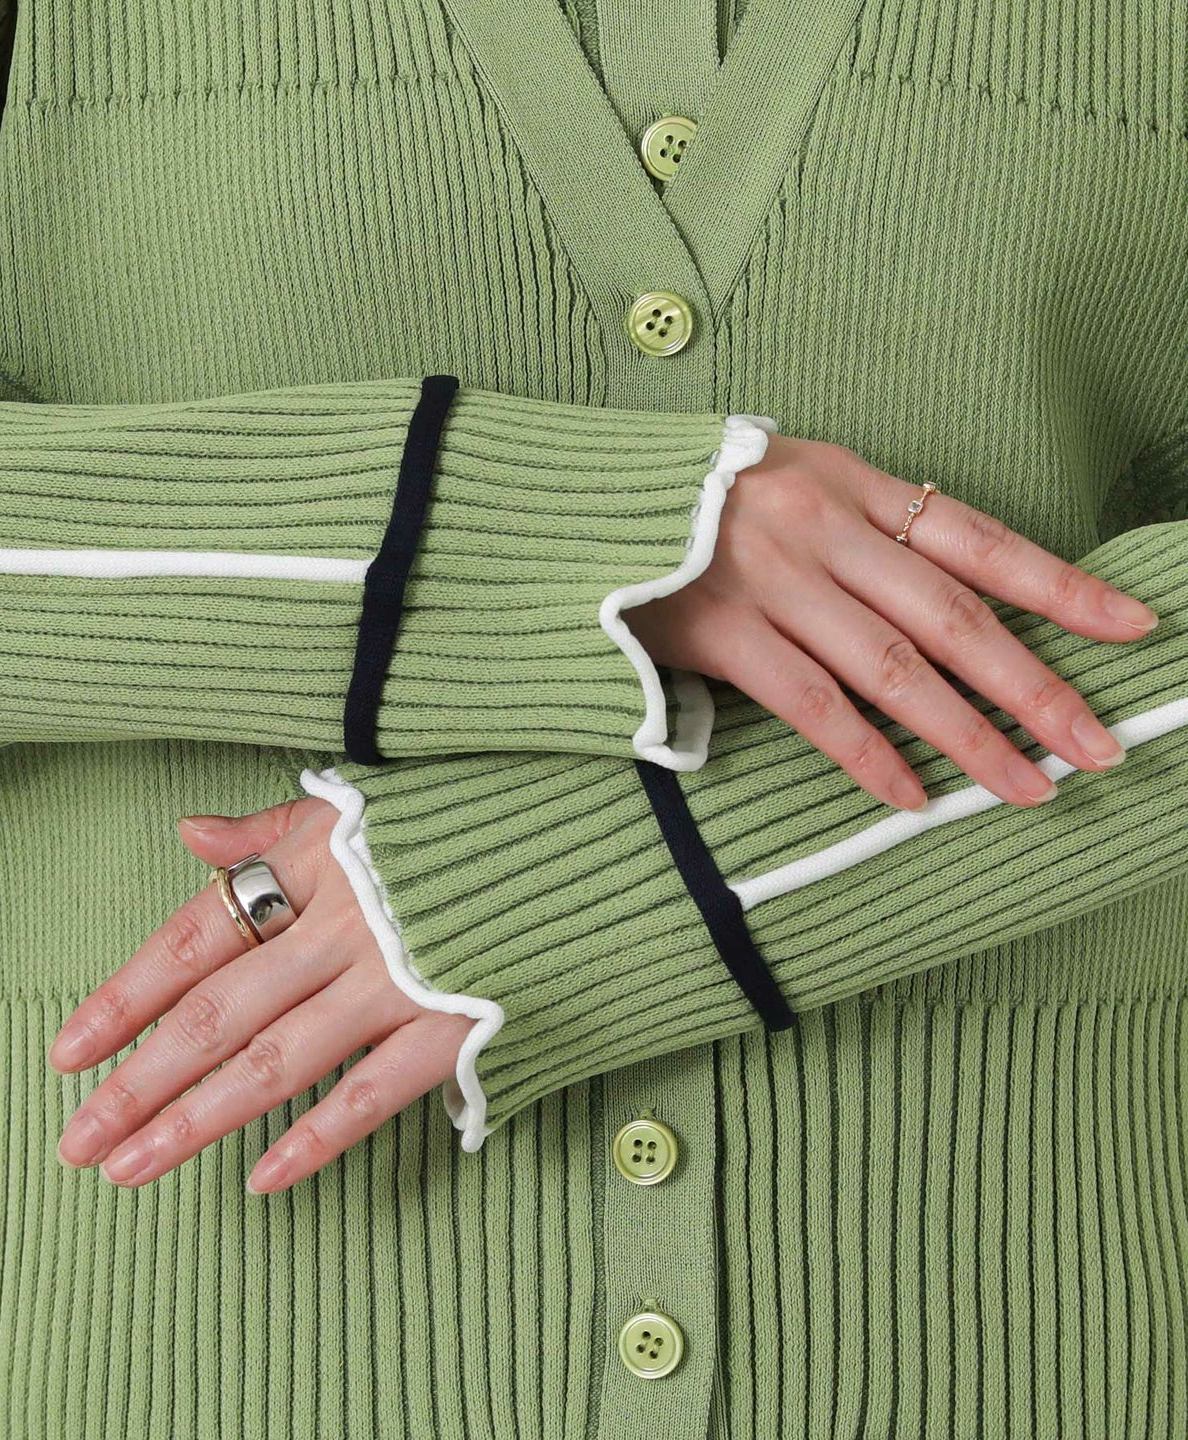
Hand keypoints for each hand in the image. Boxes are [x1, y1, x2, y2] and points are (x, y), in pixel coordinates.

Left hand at [46, 798, 474, 1192]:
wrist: (603, 833)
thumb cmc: (487, 813)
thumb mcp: (375, 799)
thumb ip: (279, 825)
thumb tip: (193, 832)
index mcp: (322, 861)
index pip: (199, 932)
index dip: (127, 994)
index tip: (68, 1052)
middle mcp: (347, 922)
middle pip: (220, 1009)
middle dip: (140, 1079)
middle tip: (77, 1142)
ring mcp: (402, 976)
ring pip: (278, 1058)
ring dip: (197, 1118)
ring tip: (131, 1168)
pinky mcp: (459, 1021)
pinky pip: (375, 1090)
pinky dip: (317, 1136)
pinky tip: (262, 1178)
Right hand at [626, 435, 1159, 809]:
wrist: (580, 500)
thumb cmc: (694, 500)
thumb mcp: (790, 483)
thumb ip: (864, 527)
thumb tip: (948, 593)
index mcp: (852, 484)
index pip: (981, 540)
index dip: (1063, 586)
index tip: (1134, 629)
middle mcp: (823, 528)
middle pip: (954, 616)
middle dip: (1034, 686)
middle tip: (1097, 745)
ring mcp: (772, 580)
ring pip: (894, 668)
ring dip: (966, 735)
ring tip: (1024, 787)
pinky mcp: (719, 632)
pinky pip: (810, 706)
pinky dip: (865, 757)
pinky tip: (911, 799)